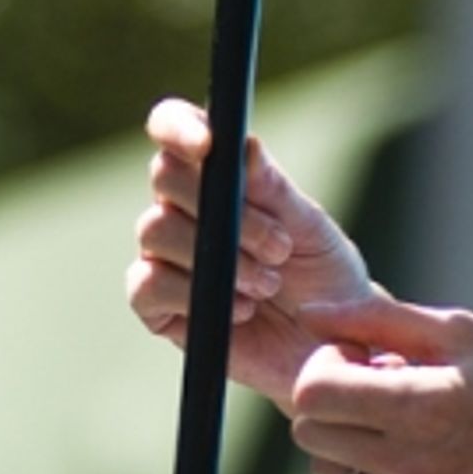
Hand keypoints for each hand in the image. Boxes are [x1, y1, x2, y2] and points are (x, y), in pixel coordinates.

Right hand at [126, 97, 378, 411]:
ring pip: (155, 229)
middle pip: (164, 175)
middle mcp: (182, 206)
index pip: (174, 126)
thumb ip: (275, 188)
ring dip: (221, 258)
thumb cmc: (321, 274)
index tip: (208, 145)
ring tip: (267, 283)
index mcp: (217, 172)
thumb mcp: (310, 227)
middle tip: (278, 246)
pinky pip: (146, 285)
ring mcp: (163, 255)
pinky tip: (239, 309)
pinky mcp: (156, 306)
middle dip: (224, 209)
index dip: (179, 126)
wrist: (326, 346)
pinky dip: (193, 296)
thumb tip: (245, 145)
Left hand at [289, 292, 472, 473]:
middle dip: (334, 397)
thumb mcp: (463, 331)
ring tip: (399, 421)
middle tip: (380, 382)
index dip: (325, 363)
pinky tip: (384, 469)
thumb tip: (311, 314)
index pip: (312, 392)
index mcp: (421, 406)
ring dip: (347, 442)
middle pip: (312, 433)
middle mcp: (414, 469)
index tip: (360, 354)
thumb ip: (379, 318)